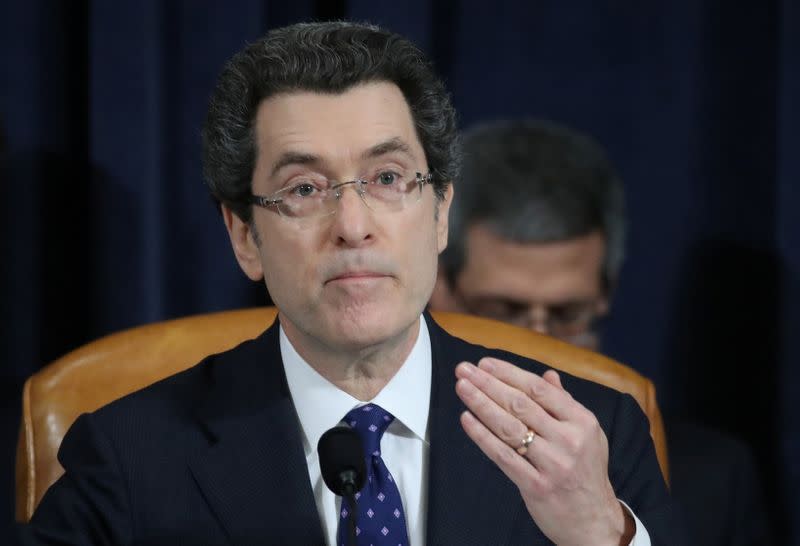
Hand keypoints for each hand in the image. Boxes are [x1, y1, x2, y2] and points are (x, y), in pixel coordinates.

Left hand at [455, 357, 633, 545]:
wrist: (594, 521)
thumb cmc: (586, 472)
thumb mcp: (587, 434)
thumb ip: (565, 403)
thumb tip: (548, 375)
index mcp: (582, 421)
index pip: (539, 389)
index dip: (509, 374)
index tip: (485, 364)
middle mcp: (569, 439)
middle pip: (520, 404)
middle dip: (488, 384)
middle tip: (464, 370)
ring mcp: (553, 464)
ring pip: (509, 427)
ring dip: (481, 404)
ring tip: (462, 388)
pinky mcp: (536, 486)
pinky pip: (503, 456)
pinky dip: (482, 436)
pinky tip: (467, 419)